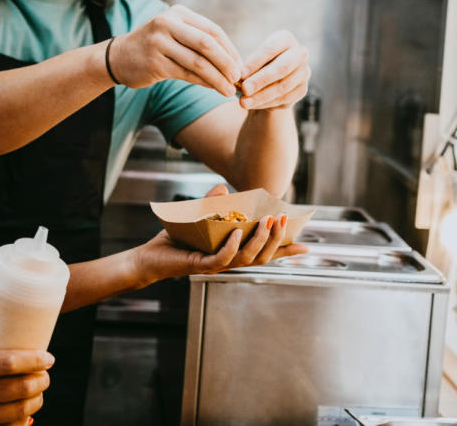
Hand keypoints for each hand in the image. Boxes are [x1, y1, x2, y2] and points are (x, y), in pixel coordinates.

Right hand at [0, 331, 51, 424]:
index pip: (9, 363)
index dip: (35, 360)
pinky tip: (25, 413)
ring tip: (39, 392)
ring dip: (36, 401)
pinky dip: (21, 422)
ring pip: (18, 411)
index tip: (48, 357)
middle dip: (41, 381)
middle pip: (19, 388)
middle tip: (46, 376)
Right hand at [109, 5, 242, 97]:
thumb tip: (234, 61)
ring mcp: (159, 43)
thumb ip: (200, 41)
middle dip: (226, 63)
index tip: (241, 65)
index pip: (212, 30)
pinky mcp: (154, 62)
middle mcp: (167, 24)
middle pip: (207, 44)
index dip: (230, 49)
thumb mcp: (176, 34)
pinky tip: (213, 89)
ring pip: (197, 62)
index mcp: (178, 13)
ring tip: (230, 90)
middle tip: (239, 78)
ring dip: (217, 78)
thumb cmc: (155, 46)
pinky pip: (186, 74)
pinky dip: (203, 83)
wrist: (119, 57)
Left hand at [135, 185, 306, 282]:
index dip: (284, 251)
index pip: (264, 253)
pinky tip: (237, 232)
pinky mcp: (201, 266)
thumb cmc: (175, 240)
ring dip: (260, 240)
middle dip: (276, 238)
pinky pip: (222, 258)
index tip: (306, 246)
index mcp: (234, 252)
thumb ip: (213, 204)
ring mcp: (216, 265)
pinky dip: (232, 245)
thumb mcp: (198, 217)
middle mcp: (229, 261)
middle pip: (262, 256)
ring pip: (247, 257)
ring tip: (268, 222)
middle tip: (284, 220)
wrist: (150, 257)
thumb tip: (225, 189)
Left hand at [237, 30, 309, 109]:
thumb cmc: (256, 66)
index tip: (240, 74)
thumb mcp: (250, 62)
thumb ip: (247, 68)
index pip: (271, 48)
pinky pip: (285, 98)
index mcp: (285, 39)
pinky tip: (252, 105)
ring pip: (283, 86)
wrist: (269, 81)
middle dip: (261, 80)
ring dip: (261, 95)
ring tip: (243, 102)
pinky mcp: (302, 89)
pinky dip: (266, 103)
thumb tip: (240, 79)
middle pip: (282, 67)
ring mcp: (304, 72)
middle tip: (244, 89)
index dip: (255, 61)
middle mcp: (299, 53)